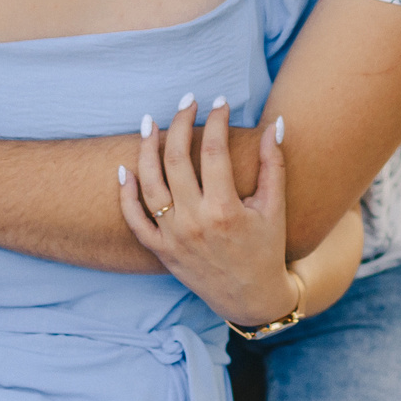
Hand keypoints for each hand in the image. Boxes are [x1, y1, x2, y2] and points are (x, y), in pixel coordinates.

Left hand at [117, 95, 293, 325]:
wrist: (250, 298)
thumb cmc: (266, 249)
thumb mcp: (274, 208)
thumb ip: (273, 164)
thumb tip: (275, 124)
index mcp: (225, 209)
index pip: (213, 151)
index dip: (216, 120)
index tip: (220, 102)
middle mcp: (194, 221)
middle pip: (175, 159)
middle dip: (180, 123)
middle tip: (187, 101)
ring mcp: (173, 237)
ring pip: (149, 184)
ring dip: (146, 149)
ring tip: (149, 122)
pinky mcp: (161, 250)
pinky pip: (135, 220)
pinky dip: (126, 194)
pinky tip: (125, 169)